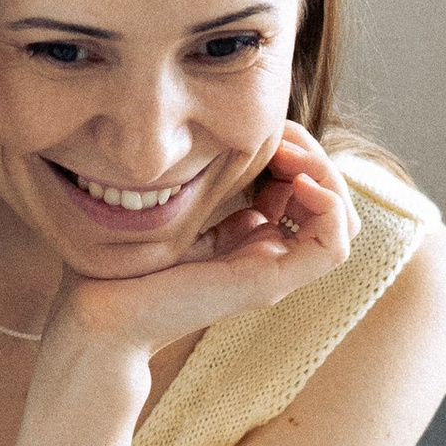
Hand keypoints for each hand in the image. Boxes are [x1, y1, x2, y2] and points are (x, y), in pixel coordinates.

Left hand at [51, 124, 359, 357]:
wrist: (103, 314)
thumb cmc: (126, 264)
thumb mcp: (181, 208)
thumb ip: (214, 185)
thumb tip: (241, 144)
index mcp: (250, 241)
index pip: (307, 193)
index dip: (298, 154)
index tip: (269, 132)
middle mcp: (269, 257)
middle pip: (330, 204)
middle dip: (315, 157)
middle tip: (281, 135)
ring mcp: (273, 272)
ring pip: (342, 223)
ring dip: (328, 177)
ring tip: (290, 153)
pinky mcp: (269, 282)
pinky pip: (334, 246)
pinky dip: (330, 207)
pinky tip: (298, 179)